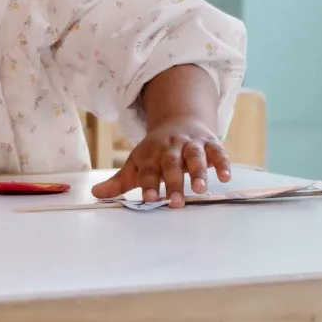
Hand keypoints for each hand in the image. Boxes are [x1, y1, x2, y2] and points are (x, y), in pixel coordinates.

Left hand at [91, 118, 230, 207]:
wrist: (180, 119)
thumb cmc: (157, 149)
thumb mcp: (137, 162)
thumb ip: (120, 181)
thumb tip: (96, 194)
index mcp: (151, 154)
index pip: (149, 170)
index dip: (149, 183)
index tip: (150, 198)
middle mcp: (171, 147)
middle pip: (172, 164)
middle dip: (174, 182)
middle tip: (176, 202)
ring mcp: (192, 144)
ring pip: (196, 156)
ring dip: (199, 172)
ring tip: (201, 189)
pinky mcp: (210, 143)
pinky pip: (218, 152)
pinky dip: (223, 163)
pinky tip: (226, 177)